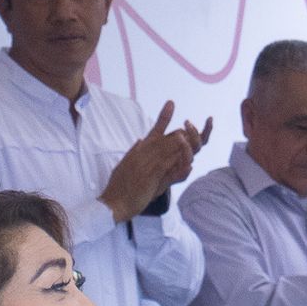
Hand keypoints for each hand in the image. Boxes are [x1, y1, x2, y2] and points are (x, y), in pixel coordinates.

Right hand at [99, 101, 207, 223]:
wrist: (113, 202)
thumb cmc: (119, 186)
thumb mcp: (126, 165)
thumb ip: (135, 152)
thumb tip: (141, 140)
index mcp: (139, 150)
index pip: (154, 131)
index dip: (164, 117)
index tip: (171, 103)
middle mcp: (143, 153)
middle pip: (167, 139)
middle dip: (183, 135)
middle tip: (194, 129)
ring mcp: (147, 163)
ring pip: (169, 149)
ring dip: (183, 146)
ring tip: (194, 140)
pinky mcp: (150, 175)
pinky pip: (167, 165)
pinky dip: (178, 162)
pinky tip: (188, 161)